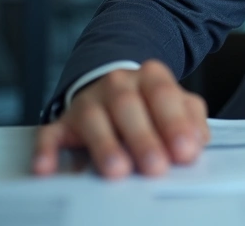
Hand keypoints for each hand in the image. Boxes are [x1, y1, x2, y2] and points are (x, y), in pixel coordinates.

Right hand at [33, 60, 209, 178]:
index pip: (164, 94)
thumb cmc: (151, 103)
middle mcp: (117, 83)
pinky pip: (51, 133)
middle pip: (128, 106)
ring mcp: (88, 101)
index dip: (175, 123)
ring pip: (93, 119)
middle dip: (143, 138)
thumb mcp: (178, 103)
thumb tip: (197, 140)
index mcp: (150, 76)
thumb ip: (191, 118)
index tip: (185, 151)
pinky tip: (46, 167)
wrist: (114, 87)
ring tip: (118, 169)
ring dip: (105, 145)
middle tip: (156, 167)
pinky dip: (47, 150)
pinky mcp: (64, 121)